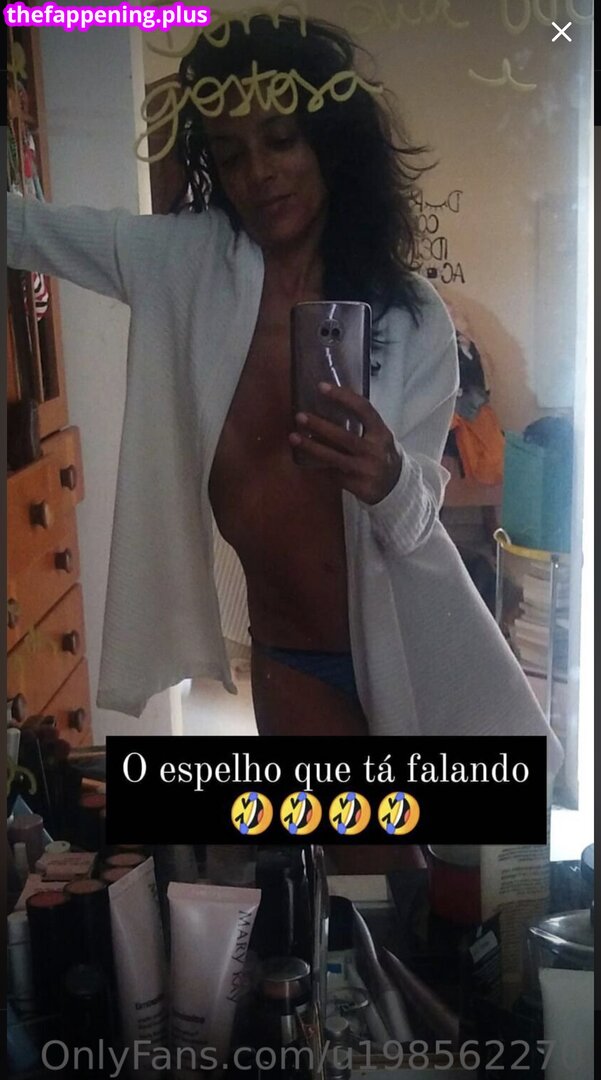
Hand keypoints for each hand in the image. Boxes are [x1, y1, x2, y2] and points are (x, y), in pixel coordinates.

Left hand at [289, 383, 401, 504]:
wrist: (395, 485)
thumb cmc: (380, 453)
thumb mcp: (378, 435)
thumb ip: (361, 422)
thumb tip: (328, 401)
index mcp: (381, 432)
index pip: (363, 409)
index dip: (343, 396)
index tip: (321, 386)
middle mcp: (375, 450)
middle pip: (344, 436)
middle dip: (320, 426)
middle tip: (299, 416)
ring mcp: (366, 470)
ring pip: (333, 457)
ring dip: (311, 447)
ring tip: (293, 437)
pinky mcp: (357, 486)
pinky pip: (332, 473)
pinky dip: (318, 465)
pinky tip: (304, 457)